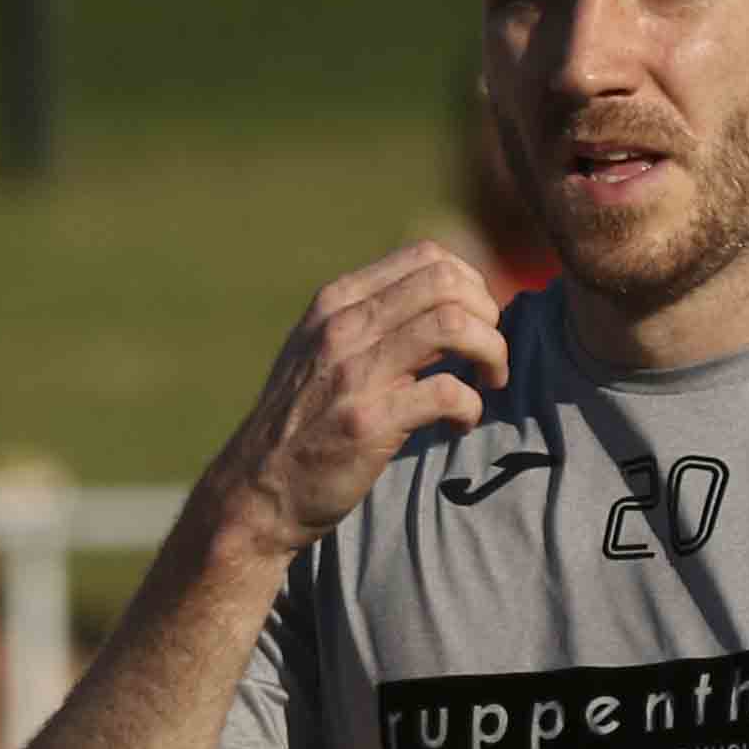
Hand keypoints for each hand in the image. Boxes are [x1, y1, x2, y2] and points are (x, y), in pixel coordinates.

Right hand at [207, 246, 510, 557]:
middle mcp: (343, 327)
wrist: (257, 491)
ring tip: (488, 382)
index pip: (426, 257)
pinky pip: (448, 392)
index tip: (478, 322)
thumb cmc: (303, 423)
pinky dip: (471, 407)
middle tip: (489, 355)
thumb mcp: (321, 351)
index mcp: (337, 302)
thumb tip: (443, 301)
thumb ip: (370, 321)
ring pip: (454, 325)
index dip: (471, 285)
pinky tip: (459, 424)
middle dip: (488, 316)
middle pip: (447, 283)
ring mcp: (353, 373)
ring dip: (491, 353)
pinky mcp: (367, 422)